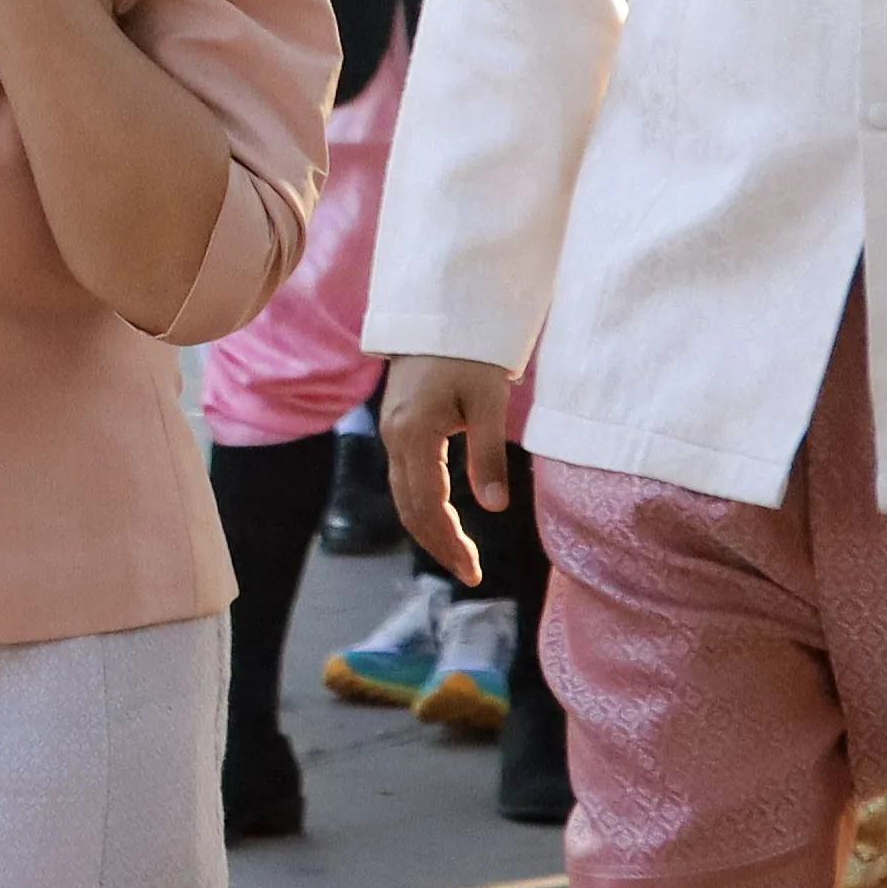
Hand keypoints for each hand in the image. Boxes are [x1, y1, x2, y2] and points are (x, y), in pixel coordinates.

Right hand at [384, 353, 518, 585]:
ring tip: (460, 555)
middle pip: (409, 507)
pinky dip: (423, 506)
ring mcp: (392, 433)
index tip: (473, 572)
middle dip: (438, 544)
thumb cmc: (470, 354)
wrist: (440, 314)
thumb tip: (494, 507)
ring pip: (404, 496)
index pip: (427, 505)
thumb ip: (488, 455)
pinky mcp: (398, 428)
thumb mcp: (488, 401)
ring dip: (429, 529)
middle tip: (470, 573)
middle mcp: (395, 439)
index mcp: (415, 435)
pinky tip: (444, 518)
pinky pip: (405, 479)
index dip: (449, 542)